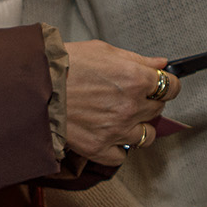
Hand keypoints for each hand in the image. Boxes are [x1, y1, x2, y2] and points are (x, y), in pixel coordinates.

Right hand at [63, 40, 177, 163]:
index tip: (162, 84)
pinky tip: (109, 135)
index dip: (167, 84)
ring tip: (123, 119)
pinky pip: (121, 156)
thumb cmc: (66, 65)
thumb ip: (137, 60)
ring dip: (139, 127)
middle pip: (158, 110)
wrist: (35, 85)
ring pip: (147, 136)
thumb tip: (160, 64)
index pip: (171, 86)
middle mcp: (131, 107)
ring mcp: (117, 130)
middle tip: (132, 96)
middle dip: (149, 102)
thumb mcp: (104, 51)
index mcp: (135, 79)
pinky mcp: (99, 148)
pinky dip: (118, 148)